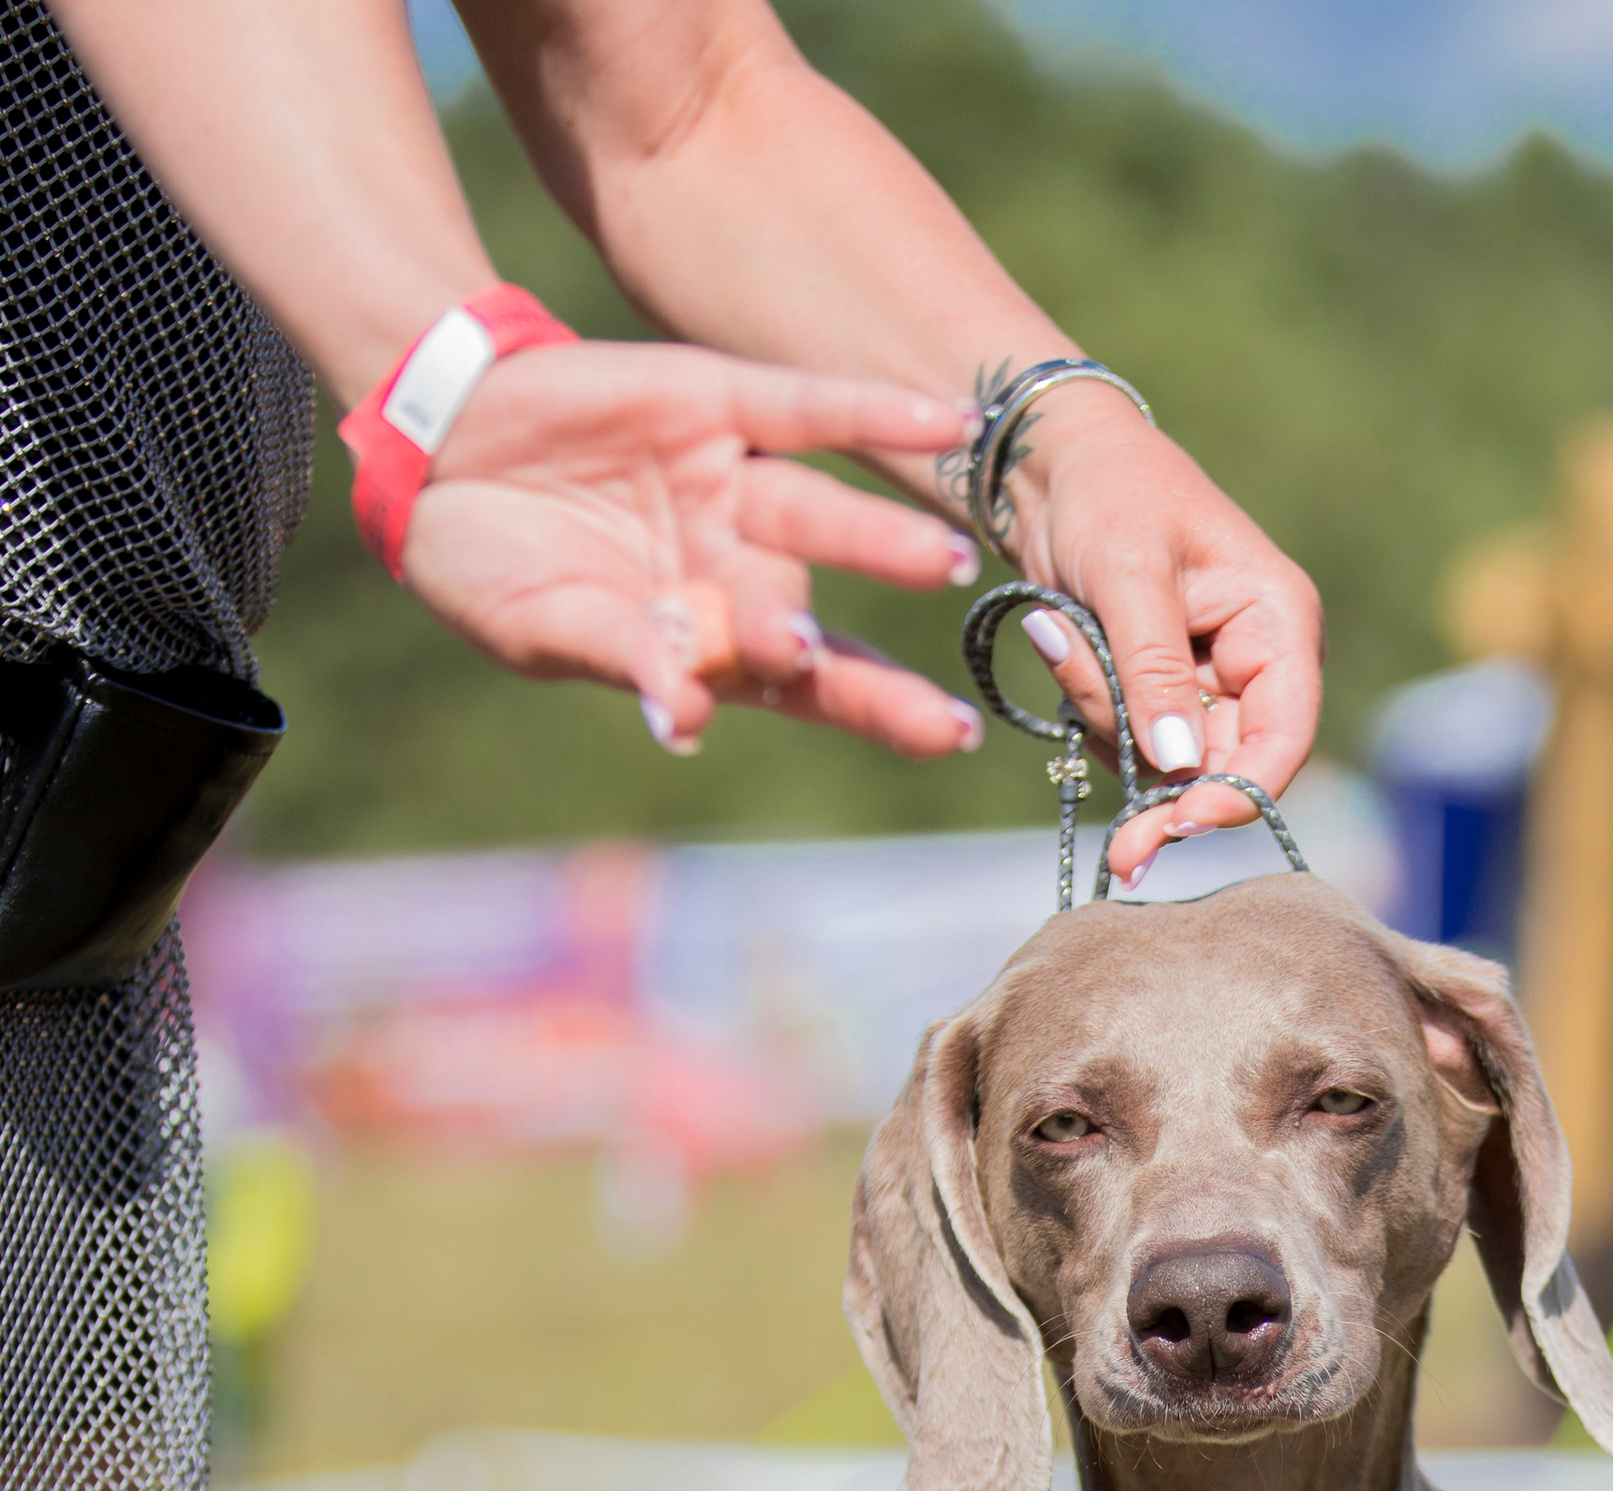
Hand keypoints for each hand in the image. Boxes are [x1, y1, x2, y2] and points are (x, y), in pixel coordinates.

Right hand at [399, 341, 986, 757]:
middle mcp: (735, 567)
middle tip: (929, 714)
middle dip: (872, 668)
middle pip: (817, 617)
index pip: (807, 686)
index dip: (876, 709)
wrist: (432, 445)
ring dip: (880, 542)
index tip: (942, 737)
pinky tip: (950, 421)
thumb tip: (681, 717)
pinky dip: (872, 410)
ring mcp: (729, 486)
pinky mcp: (714, 401)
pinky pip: (806, 407)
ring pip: (817, 517)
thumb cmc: (483, 562)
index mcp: (705, 639)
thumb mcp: (544, 622)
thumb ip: (622, 656)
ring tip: (941, 563)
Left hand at [999, 399, 1324, 881]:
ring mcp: (1211, 684)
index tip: (1179, 826)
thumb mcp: (1127, 572)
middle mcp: (1258, 664)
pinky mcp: (1165, 695)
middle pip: (1227, 770)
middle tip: (1121, 851)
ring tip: (1060, 634)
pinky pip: (1134, 745)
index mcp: (1278, 621)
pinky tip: (1065, 648)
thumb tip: (1179, 763)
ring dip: (1106, 722)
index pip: (1284, 738)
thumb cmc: (1107, 490)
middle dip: (1158, 785)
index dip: (1239, 794)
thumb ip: (1153, 669)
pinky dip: (1093, 714)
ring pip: (1169, 764)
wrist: (1053, 466)